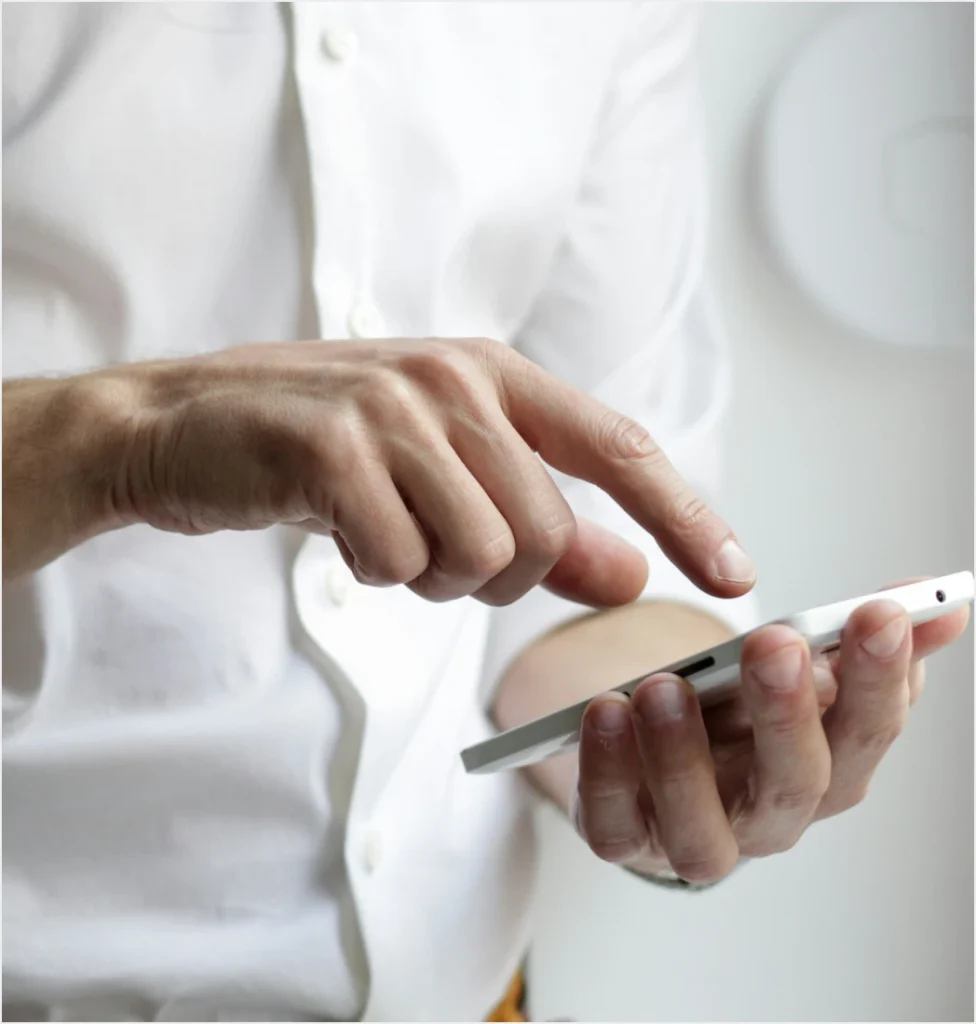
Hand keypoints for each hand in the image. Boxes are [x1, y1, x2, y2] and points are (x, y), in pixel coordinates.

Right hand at [65, 337, 754, 605]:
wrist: (184, 424)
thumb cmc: (325, 450)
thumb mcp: (444, 476)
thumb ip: (545, 523)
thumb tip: (632, 573)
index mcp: (494, 373)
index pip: (620, 447)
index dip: (685, 514)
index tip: (735, 575)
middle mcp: (455, 379)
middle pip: (545, 531)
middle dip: (497, 575)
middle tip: (432, 550)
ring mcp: (393, 408)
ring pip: (481, 553)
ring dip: (433, 576)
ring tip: (382, 533)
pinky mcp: (332, 448)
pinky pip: (400, 564)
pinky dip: (375, 573)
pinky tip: (338, 529)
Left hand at [572, 583, 969, 881]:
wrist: (658, 757)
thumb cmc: (737, 715)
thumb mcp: (797, 670)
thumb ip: (858, 639)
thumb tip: (941, 601)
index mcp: (827, 768)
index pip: (870, 731)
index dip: (881, 677)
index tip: (879, 612)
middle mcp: (770, 816)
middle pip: (795, 784)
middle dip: (789, 714)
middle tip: (775, 645)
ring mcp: (696, 836)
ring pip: (702, 830)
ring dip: (683, 757)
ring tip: (664, 687)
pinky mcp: (626, 838)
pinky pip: (613, 826)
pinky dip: (606, 774)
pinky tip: (604, 713)